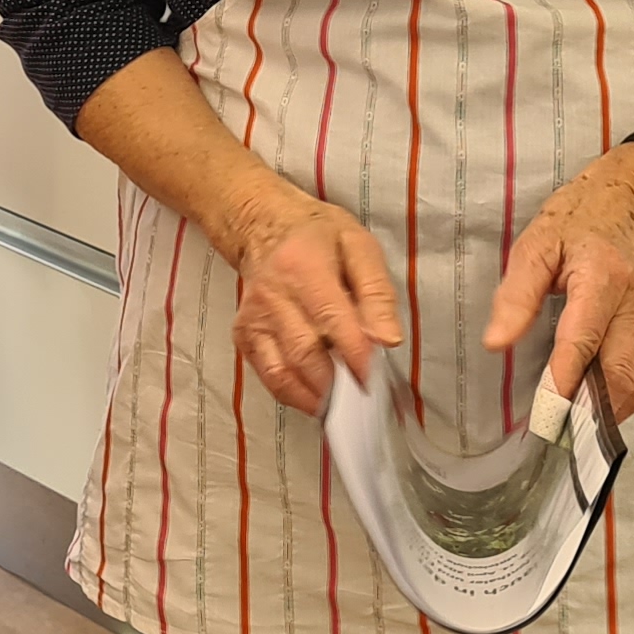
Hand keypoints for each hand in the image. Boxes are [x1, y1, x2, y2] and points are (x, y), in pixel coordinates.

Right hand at [218, 184, 403, 417]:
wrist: (263, 226)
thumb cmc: (317, 236)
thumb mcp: (359, 247)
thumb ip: (377, 292)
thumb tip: (388, 339)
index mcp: (304, 267)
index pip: (332, 319)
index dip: (355, 356)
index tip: (375, 382)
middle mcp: (273, 296)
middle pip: (305, 354)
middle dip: (339, 386)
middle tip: (366, 403)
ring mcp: (254, 319)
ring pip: (284, 373)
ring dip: (318, 398)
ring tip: (346, 407)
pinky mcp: (245, 336)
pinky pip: (270, 377)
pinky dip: (296, 395)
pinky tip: (319, 397)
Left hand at [481, 147, 633, 421]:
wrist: (628, 206)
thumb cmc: (574, 225)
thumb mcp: (534, 246)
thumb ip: (516, 296)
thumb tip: (495, 344)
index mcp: (604, 276)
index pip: (584, 340)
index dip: (563, 381)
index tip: (544, 414)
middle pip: (618, 374)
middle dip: (585, 408)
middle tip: (550, 428)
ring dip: (603, 410)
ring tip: (566, 421)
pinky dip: (617, 398)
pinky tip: (588, 401)